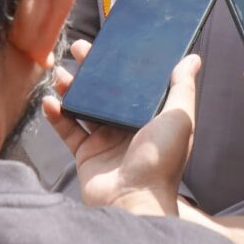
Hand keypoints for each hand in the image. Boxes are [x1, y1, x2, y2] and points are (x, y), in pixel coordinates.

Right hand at [45, 45, 199, 217]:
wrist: (132, 202)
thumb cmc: (160, 164)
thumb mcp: (179, 119)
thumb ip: (182, 88)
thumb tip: (192, 58)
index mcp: (151, 117)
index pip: (136, 83)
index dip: (124, 62)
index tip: (112, 42)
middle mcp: (129, 127)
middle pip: (107, 91)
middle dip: (93, 69)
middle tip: (80, 48)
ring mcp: (106, 141)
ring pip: (85, 106)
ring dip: (72, 88)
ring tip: (62, 74)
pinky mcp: (86, 155)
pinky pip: (68, 130)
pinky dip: (57, 115)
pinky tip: (50, 102)